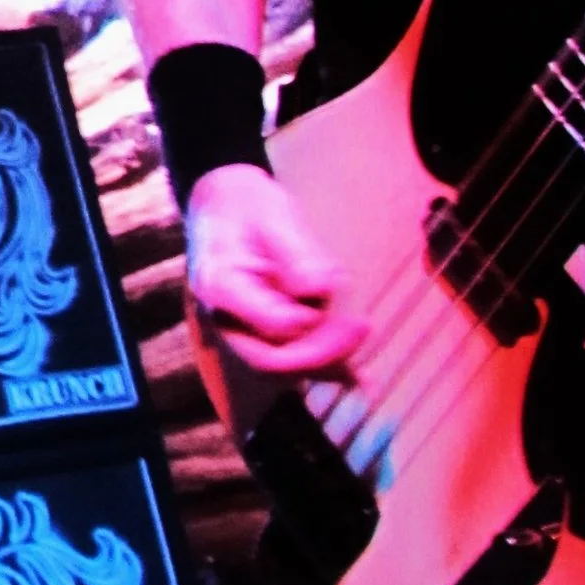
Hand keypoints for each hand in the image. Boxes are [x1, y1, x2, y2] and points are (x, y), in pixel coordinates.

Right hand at [184, 163, 369, 377]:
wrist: (223, 204)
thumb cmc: (246, 204)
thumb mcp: (273, 215)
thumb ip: (296, 254)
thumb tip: (321, 290)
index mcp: (220, 285)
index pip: (265, 324)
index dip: (307, 324)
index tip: (335, 300)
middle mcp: (226, 318)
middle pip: (271, 360)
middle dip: (322, 353)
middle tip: (362, 328)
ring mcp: (242, 330)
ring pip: (285, 367)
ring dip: (328, 363)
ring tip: (364, 345)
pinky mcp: (262, 332)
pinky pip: (293, 359)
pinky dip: (328, 369)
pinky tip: (361, 380)